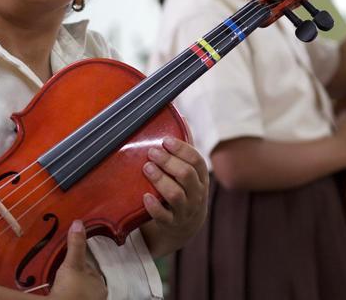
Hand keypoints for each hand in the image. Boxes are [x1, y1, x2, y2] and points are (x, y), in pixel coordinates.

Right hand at [49, 220, 105, 299]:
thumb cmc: (71, 289)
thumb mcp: (73, 264)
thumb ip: (76, 245)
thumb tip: (78, 222)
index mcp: (100, 287)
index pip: (91, 272)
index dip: (80, 266)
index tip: (69, 262)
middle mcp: (97, 298)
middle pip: (84, 284)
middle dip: (75, 278)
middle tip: (61, 272)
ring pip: (77, 293)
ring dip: (68, 288)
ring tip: (56, 283)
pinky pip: (70, 298)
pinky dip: (64, 296)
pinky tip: (55, 294)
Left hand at [140, 137, 207, 256]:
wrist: (183, 227)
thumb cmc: (183, 190)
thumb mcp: (189, 171)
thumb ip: (184, 148)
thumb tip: (181, 117)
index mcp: (200, 178)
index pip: (196, 160)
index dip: (181, 149)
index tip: (165, 140)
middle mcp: (196, 194)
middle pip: (186, 175)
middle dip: (168, 162)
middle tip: (151, 153)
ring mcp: (185, 210)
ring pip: (176, 194)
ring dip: (160, 180)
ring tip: (146, 168)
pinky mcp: (171, 224)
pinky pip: (164, 217)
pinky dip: (154, 206)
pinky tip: (145, 196)